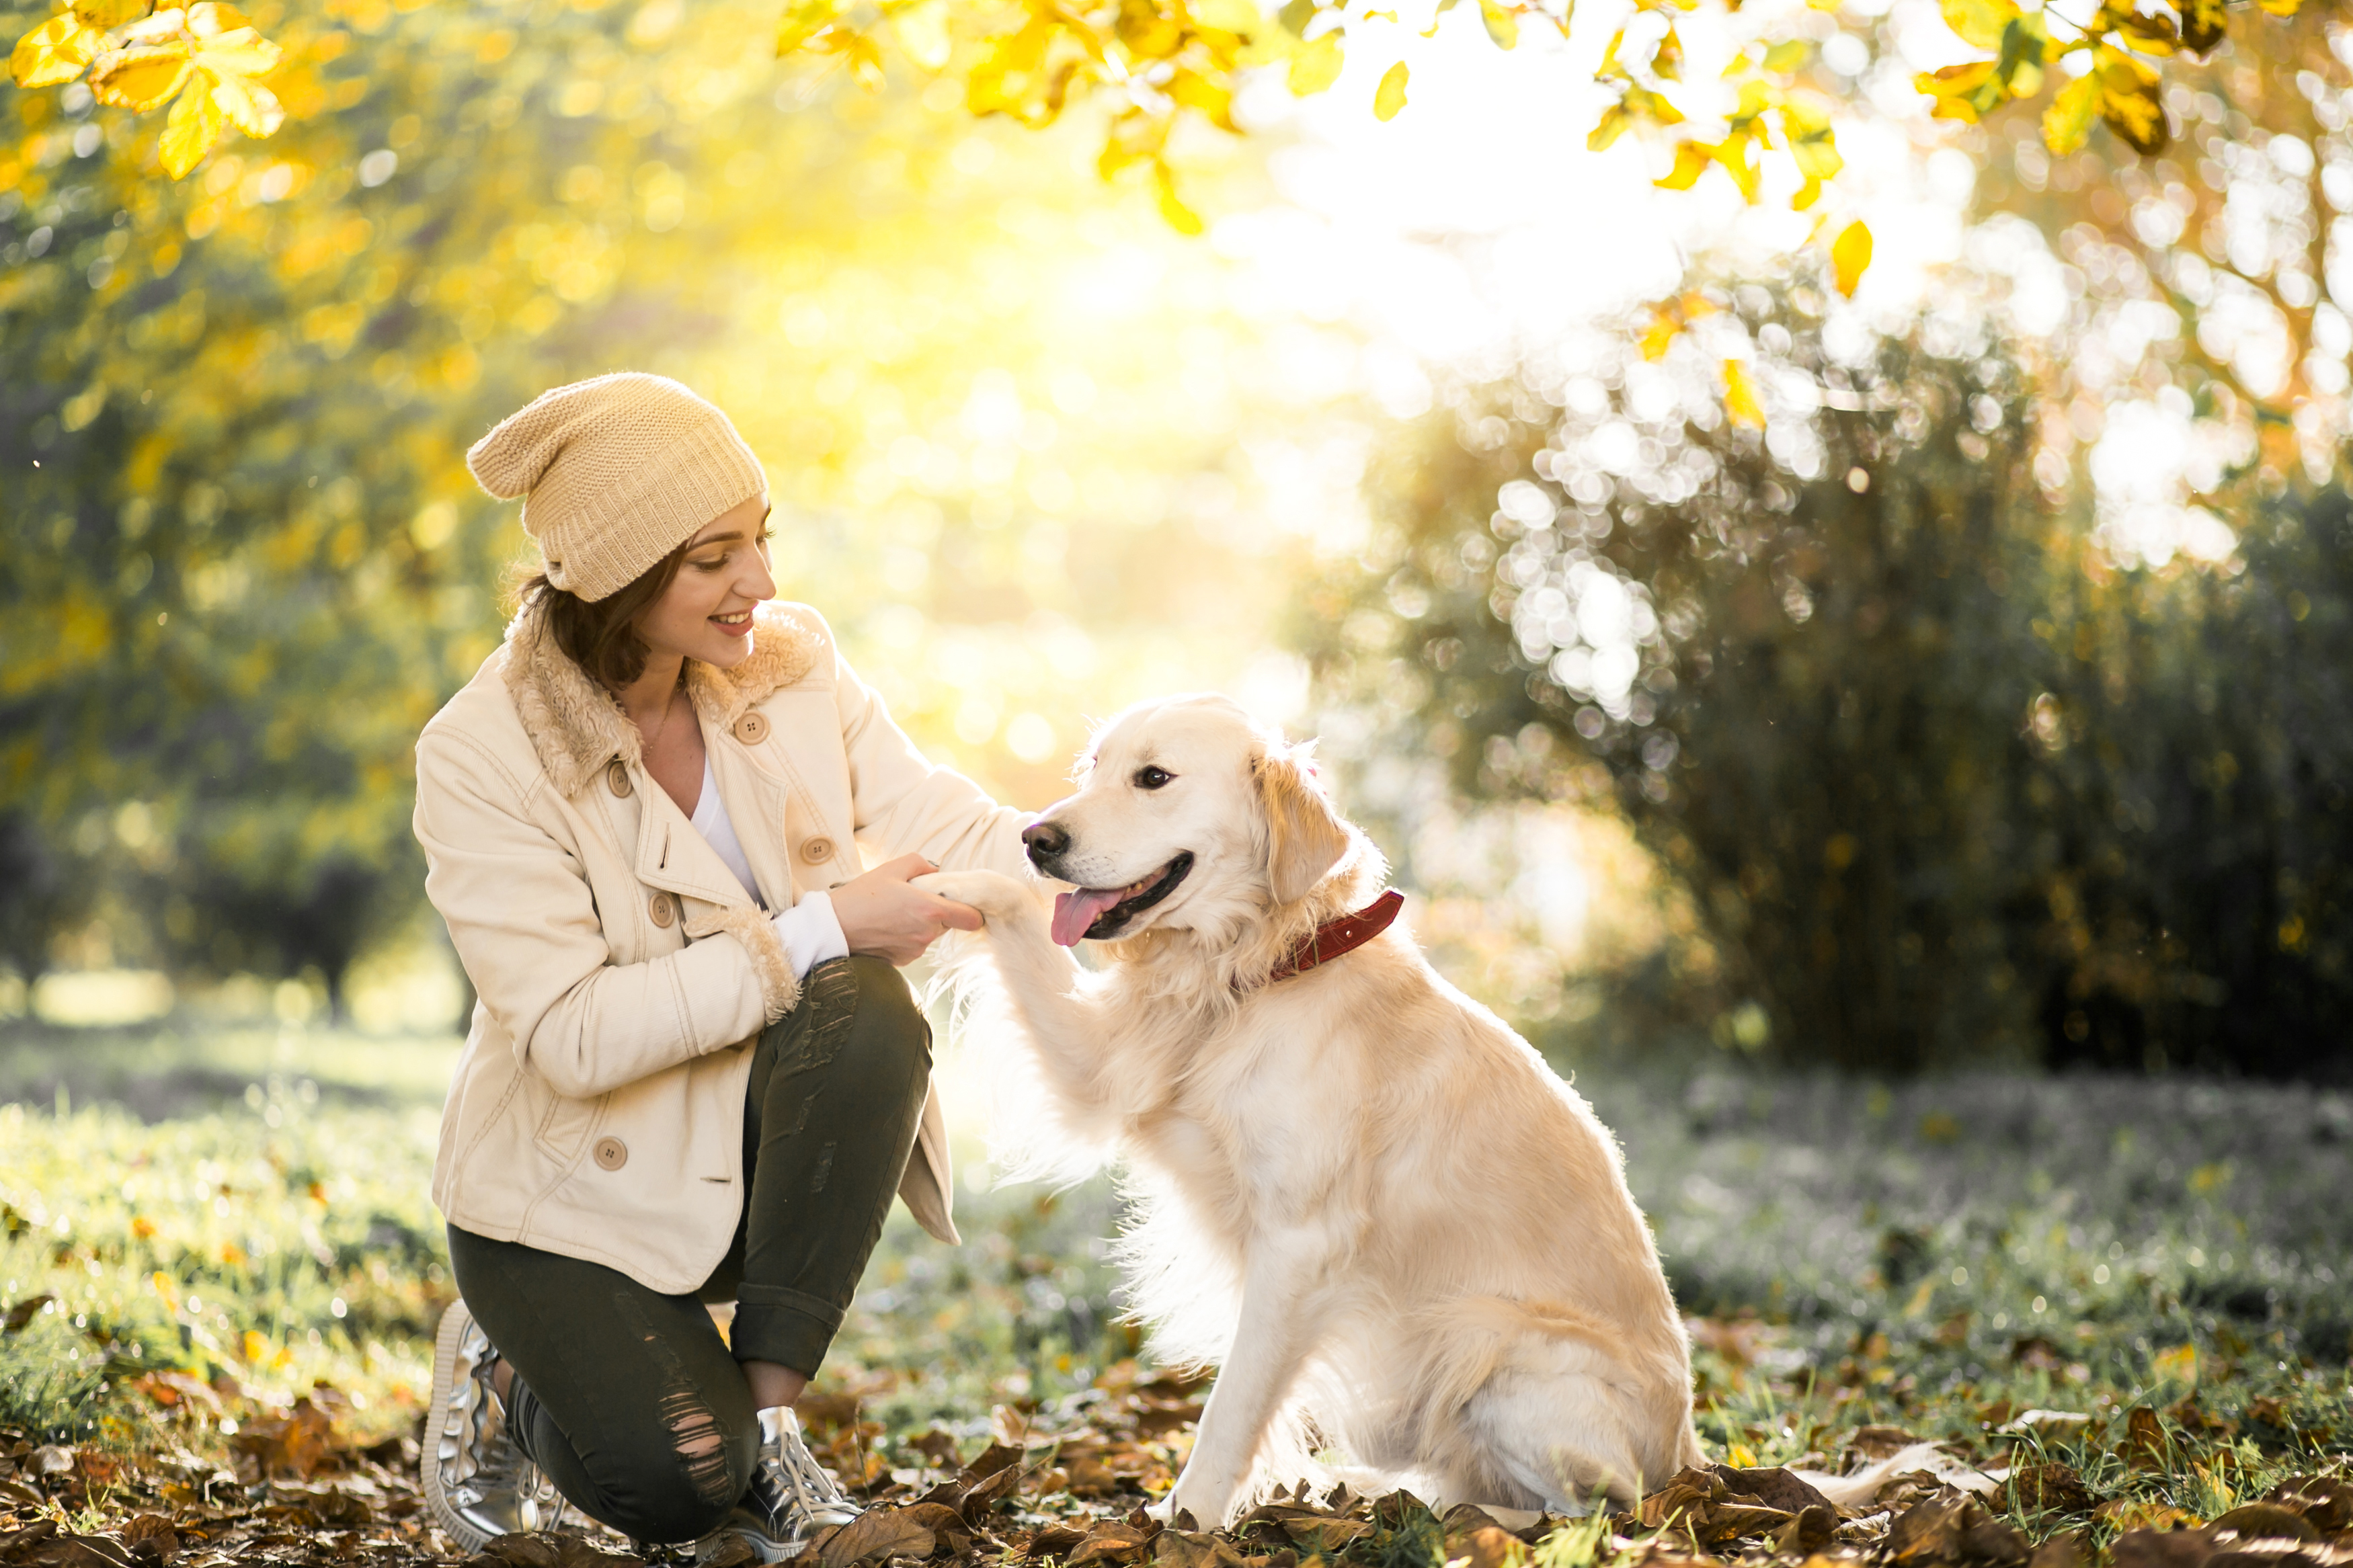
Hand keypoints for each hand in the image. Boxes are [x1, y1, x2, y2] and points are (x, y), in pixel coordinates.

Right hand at [828, 853, 982, 964]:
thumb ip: (920, 864)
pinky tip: (888, 927)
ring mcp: (915, 950)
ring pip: (930, 935)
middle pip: (949, 924)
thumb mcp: (891, 869)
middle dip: (939, 912)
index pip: (972, 919)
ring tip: (895, 913)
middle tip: (915, 900)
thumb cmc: (860, 897)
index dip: (971, 911)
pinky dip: (907, 936)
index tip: (962, 904)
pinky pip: (915, 945)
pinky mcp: (903, 961)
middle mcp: (927, 934)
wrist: (832, 928)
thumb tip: (935, 869)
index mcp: (930, 910)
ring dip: (921, 925)